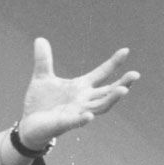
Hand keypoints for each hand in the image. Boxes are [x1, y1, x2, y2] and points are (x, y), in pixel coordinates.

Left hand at [17, 38, 138, 148]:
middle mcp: (83, 100)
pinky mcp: (63, 124)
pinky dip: (83, 119)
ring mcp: (76, 113)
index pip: (101, 74)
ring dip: (111, 99)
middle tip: (135, 74)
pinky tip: (90, 115)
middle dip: (122, 84)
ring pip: (99, 107)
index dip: (113, 63)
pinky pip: (76, 122)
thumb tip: (39, 39)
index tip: (126, 50)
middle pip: (107, 92)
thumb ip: (43, 60)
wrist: (28, 125)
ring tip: (123, 90)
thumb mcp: (42, 78)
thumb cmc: (40, 103)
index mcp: (81, 88)